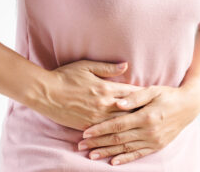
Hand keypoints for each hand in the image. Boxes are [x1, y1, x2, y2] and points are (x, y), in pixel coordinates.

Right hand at [29, 60, 143, 130]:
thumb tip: (126, 65)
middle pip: (130, 109)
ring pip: (121, 122)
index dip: (144, 95)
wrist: (45, 93)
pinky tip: (126, 134)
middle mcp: (104, 104)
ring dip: (133, 123)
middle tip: (155, 113)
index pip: (131, 92)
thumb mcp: (86, 66)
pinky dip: (117, 131)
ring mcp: (96, 117)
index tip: (154, 97)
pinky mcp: (88, 125)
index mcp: (106, 88)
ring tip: (146, 125)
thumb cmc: (65, 76)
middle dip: (143, 111)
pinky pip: (106, 130)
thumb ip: (108, 68)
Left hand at [77, 83, 199, 164]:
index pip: (117, 124)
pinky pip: (138, 154)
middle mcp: (148, 131)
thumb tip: (117, 103)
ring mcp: (153, 140)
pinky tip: (113, 162)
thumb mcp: (153, 91)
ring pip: (125, 149)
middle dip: (98, 142)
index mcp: (145, 116)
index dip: (100, 129)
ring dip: (107, 152)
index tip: (85, 132)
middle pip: (118, 139)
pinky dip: (125, 159)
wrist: (188, 106)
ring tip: (91, 155)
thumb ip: (135, 97)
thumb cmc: (168, 95)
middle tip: (81, 146)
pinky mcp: (157, 145)